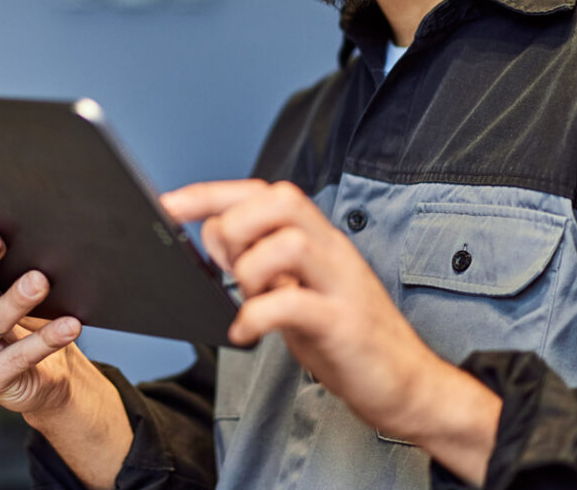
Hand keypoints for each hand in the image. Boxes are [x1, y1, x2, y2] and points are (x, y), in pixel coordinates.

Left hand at [161, 180, 499, 483]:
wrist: (409, 383)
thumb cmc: (343, 333)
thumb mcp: (297, 288)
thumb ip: (261, 261)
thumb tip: (209, 241)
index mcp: (316, 235)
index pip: (261, 192)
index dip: (211, 194)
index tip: (168, 204)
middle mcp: (331, 249)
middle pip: (280, 199)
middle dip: (235, 223)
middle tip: (224, 265)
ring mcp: (341, 284)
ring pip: (290, 242)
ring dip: (250, 268)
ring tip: (244, 297)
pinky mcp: (345, 324)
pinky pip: (295, 305)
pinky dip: (259, 315)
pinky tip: (246, 331)